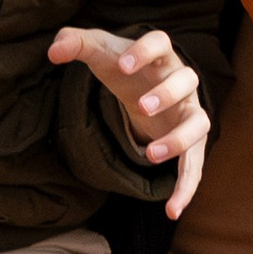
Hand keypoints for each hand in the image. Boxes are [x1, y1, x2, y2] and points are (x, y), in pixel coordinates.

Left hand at [51, 24, 210, 217]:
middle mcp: (182, 81)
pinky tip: (171, 211)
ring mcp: (189, 111)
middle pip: (187, 81)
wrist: (144, 86)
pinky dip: (186, 188)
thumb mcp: (99, 53)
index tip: (122, 66)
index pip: (161, 42)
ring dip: (179, 139)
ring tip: (151, 155)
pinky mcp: (191, 141)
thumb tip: (53, 52)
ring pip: (199, 122)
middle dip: (167, 94)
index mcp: (160, 54)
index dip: (144, 52)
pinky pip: (195, 165)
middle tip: (141, 108)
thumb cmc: (123, 66)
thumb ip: (75, 43)